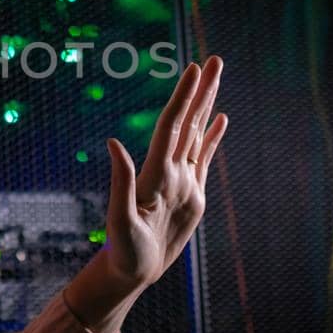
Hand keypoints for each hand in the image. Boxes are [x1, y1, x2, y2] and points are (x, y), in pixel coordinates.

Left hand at [102, 56, 227, 289]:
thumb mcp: (120, 220)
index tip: (194, 70)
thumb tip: (113, 142)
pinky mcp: (192, 195)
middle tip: (215, 59)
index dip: (183, 98)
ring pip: (197, 134)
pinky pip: (204, 158)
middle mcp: (169, 170)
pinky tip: (220, 119)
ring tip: (217, 77)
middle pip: (188, 122)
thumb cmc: (122, 252)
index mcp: (155, 173)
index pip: (171, 127)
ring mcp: (182, 180)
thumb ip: (120, 182)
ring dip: (206, 105)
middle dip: (201, 91)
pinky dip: (212, 138)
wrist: (131, 273)